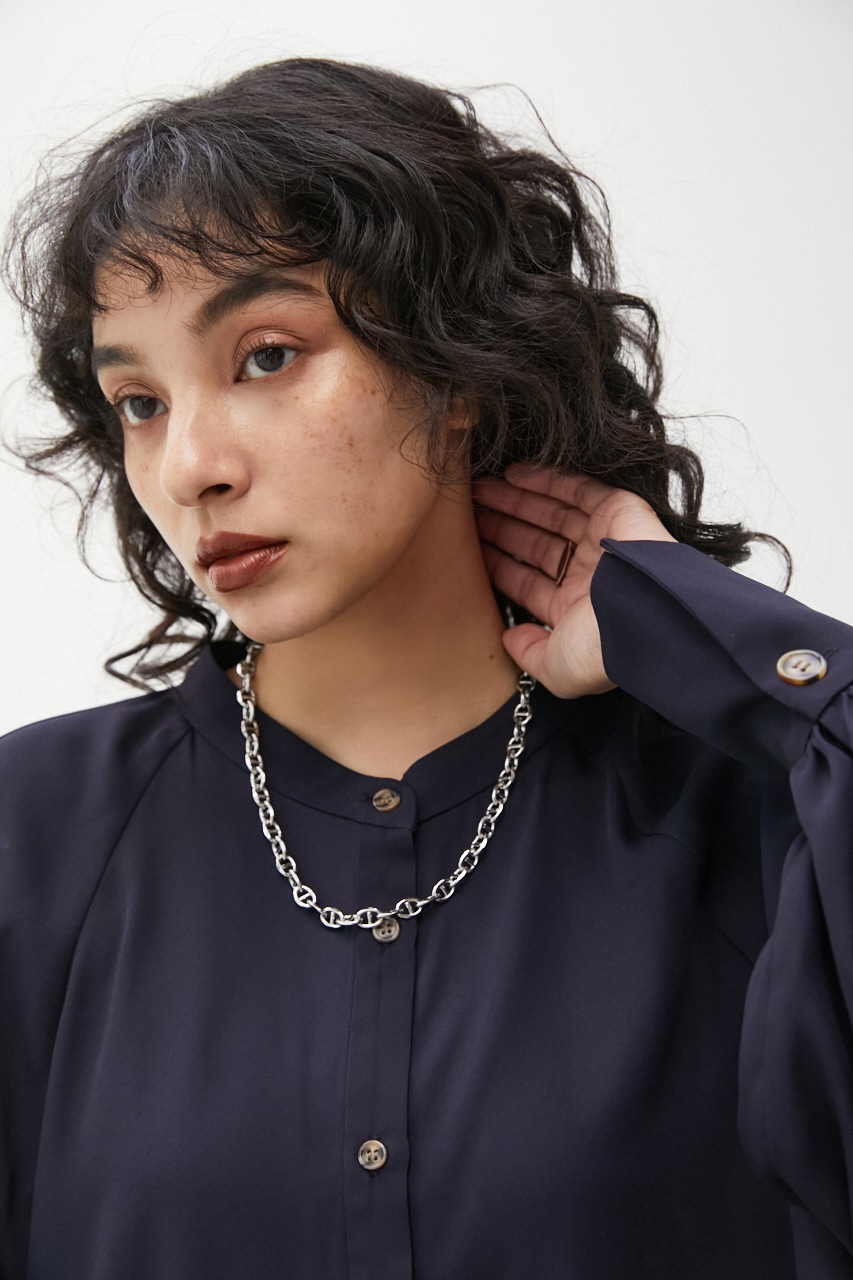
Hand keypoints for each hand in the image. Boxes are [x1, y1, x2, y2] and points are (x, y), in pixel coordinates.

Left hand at [473, 467, 676, 698]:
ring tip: (478, 489)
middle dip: (502, 528)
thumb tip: (510, 641)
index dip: (498, 566)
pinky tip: (512, 474)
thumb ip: (530, 656)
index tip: (468, 551)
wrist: (648, 617)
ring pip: (552, 513)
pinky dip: (547, 479)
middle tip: (467, 514)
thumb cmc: (605, 645)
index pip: (528, 582)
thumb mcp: (557, 668)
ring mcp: (603, 540)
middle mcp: (589, 573)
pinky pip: (578, 489)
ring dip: (516, 500)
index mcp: (575, 608)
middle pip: (536, 544)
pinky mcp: (619, 510)